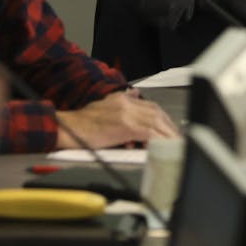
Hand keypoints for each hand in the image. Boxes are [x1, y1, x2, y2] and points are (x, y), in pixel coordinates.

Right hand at [55, 90, 179, 149]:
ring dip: (167, 134)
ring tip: (173, 145)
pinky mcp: (125, 125)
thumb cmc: (83, 125)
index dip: (163, 119)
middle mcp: (126, 102)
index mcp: (122, 99)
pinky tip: (162, 146)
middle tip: (176, 139)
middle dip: (168, 126)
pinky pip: (148, 132)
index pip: (150, 107)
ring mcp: (126, 113)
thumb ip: (122, 107)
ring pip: (155, 121)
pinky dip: (158, 139)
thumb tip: (136, 105)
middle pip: (156, 112)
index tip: (169, 130)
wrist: (69, 129)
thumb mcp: (105, 108)